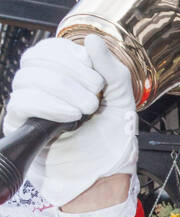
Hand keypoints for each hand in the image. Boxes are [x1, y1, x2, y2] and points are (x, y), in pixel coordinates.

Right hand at [3, 35, 137, 206]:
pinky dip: (48, 104)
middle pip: (36, 59)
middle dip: (70, 73)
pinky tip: (69, 116)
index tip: (96, 78)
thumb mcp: (122, 100)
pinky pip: (21, 102)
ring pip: (27, 78)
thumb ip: (111, 69)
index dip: (72, 56)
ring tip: (85, 110)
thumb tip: (91, 39)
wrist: (105, 177)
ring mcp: (28, 107)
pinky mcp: (20, 127)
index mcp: (62, 77)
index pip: (50, 48)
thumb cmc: (111, 142)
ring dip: (63, 90)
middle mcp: (41, 88)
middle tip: (94, 96)